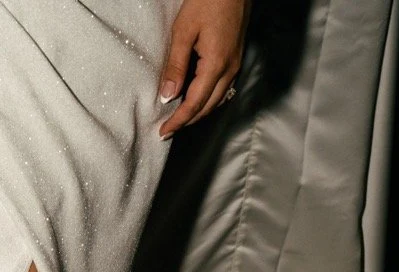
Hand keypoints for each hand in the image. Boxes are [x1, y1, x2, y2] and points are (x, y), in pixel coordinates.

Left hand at [159, 0, 250, 136]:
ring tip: (178, 118)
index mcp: (216, 65)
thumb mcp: (184, 31)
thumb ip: (175, 65)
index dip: (178, 121)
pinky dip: (207, 100)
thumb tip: (167, 96)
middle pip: (207, 107)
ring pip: (216, 101)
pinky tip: (195, 99)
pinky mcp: (235, 58)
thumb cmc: (208, 0)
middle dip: (187, 121)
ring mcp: (235, 65)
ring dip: (197, 113)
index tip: (163, 132)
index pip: (194, 104)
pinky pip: (222, 89)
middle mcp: (229, 70)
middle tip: (167, 130)